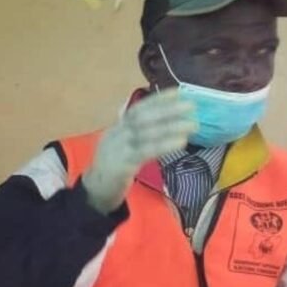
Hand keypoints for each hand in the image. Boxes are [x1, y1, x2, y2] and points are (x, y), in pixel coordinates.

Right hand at [83, 91, 196, 213]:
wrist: (93, 193)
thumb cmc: (112, 170)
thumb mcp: (121, 147)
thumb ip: (137, 135)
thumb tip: (166, 123)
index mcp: (116, 129)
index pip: (137, 109)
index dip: (157, 100)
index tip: (179, 92)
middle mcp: (116, 135)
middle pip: (142, 118)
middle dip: (168, 110)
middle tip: (191, 107)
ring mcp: (117, 150)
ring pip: (145, 133)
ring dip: (171, 127)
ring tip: (192, 125)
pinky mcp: (121, 165)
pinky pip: (145, 151)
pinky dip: (164, 144)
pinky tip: (181, 142)